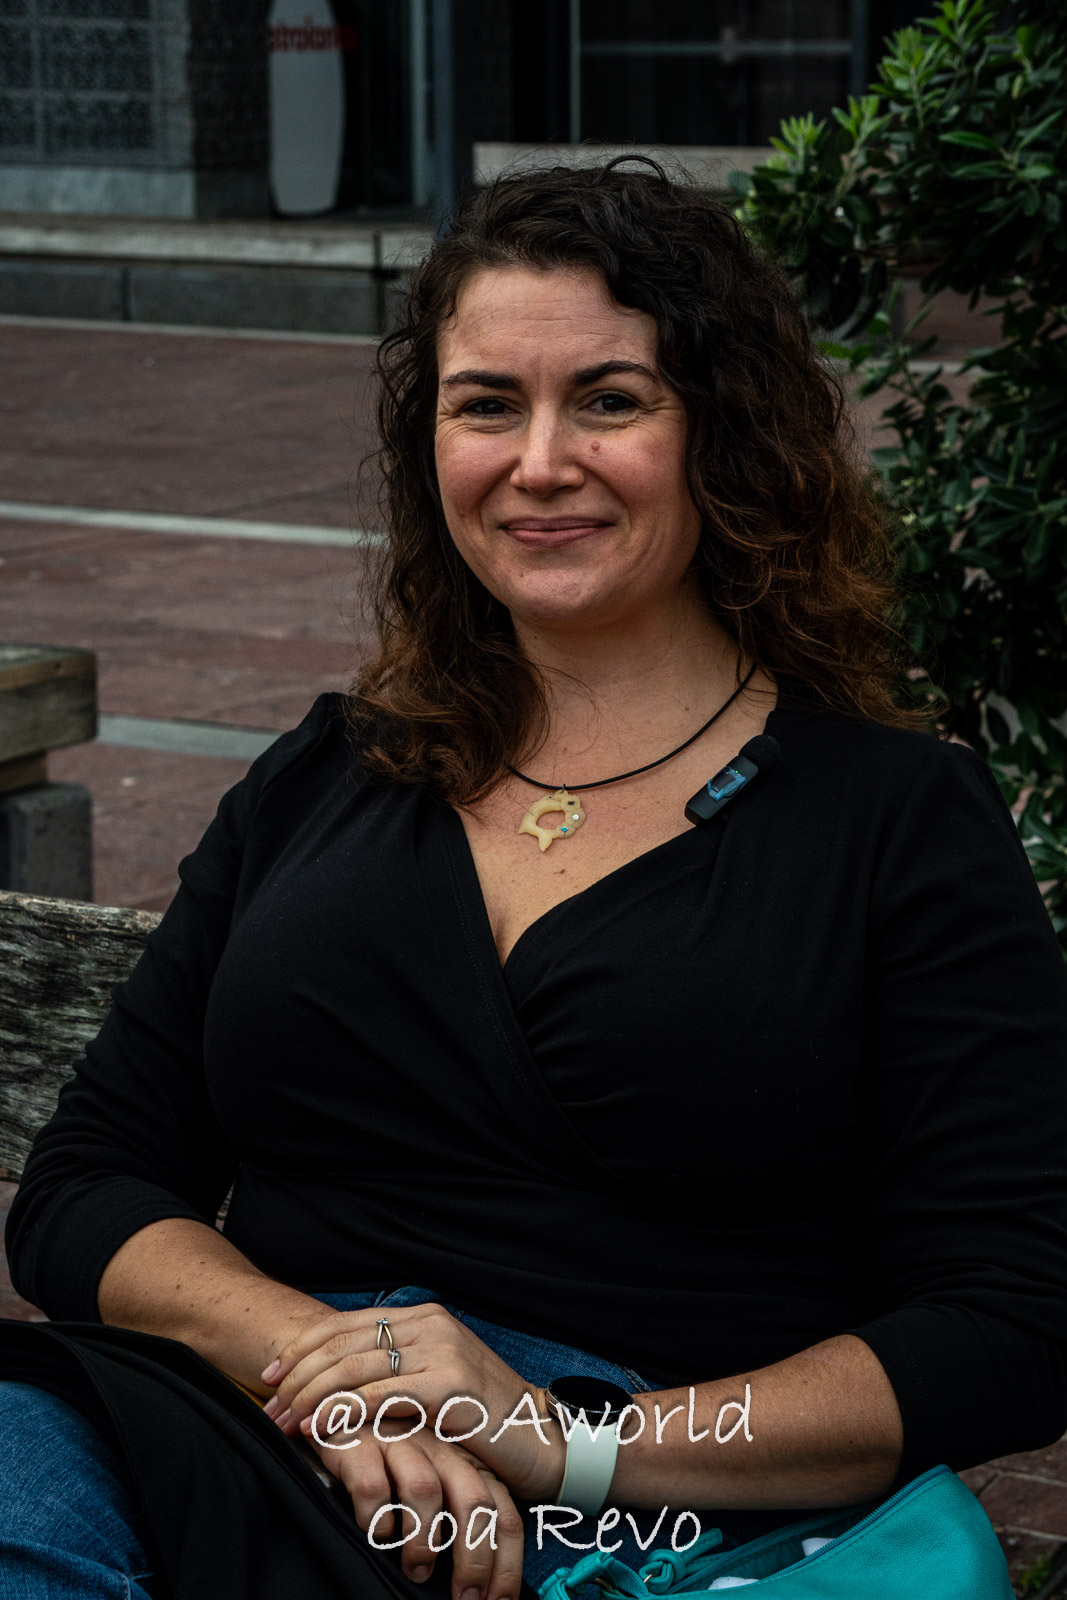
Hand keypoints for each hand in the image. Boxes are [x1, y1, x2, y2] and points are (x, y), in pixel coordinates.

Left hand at [261, 1302, 565, 1499]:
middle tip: (268, 1409)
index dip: (301, 1348)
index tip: (269, 1376)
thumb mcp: (431, 1380)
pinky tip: (319, 1427)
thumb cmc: (479, 1417)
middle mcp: (431, 1324)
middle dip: (296, 1378)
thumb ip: (390, 1369)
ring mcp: (442, 1351)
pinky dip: (342, 1412)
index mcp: (422, 1316)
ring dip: (310, 1398)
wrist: (541, 1438)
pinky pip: (380, 1396)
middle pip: (343, 1344)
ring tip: (285, 1422)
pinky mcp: (449, 1386)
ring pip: (355, 1368)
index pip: (345, 1324)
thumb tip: (327, 1379)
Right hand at [305, 1412, 524, 1599]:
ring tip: (415, 1570)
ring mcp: (402, 1440)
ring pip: (425, 1490)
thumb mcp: (436, 1483)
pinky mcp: (361, 1440)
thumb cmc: (392, 1460)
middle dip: (473, 1558)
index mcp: (468, 1461)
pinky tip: (376, 1536)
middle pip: (475, 1502)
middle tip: (463, 1597)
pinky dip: (376, 1520)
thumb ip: (456, 1517)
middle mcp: (441, 1448)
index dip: (506, 1562)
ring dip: (423, 1541)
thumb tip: (475, 1583)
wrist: (340, 1409)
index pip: (503, 1512)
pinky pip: (372, 1487)